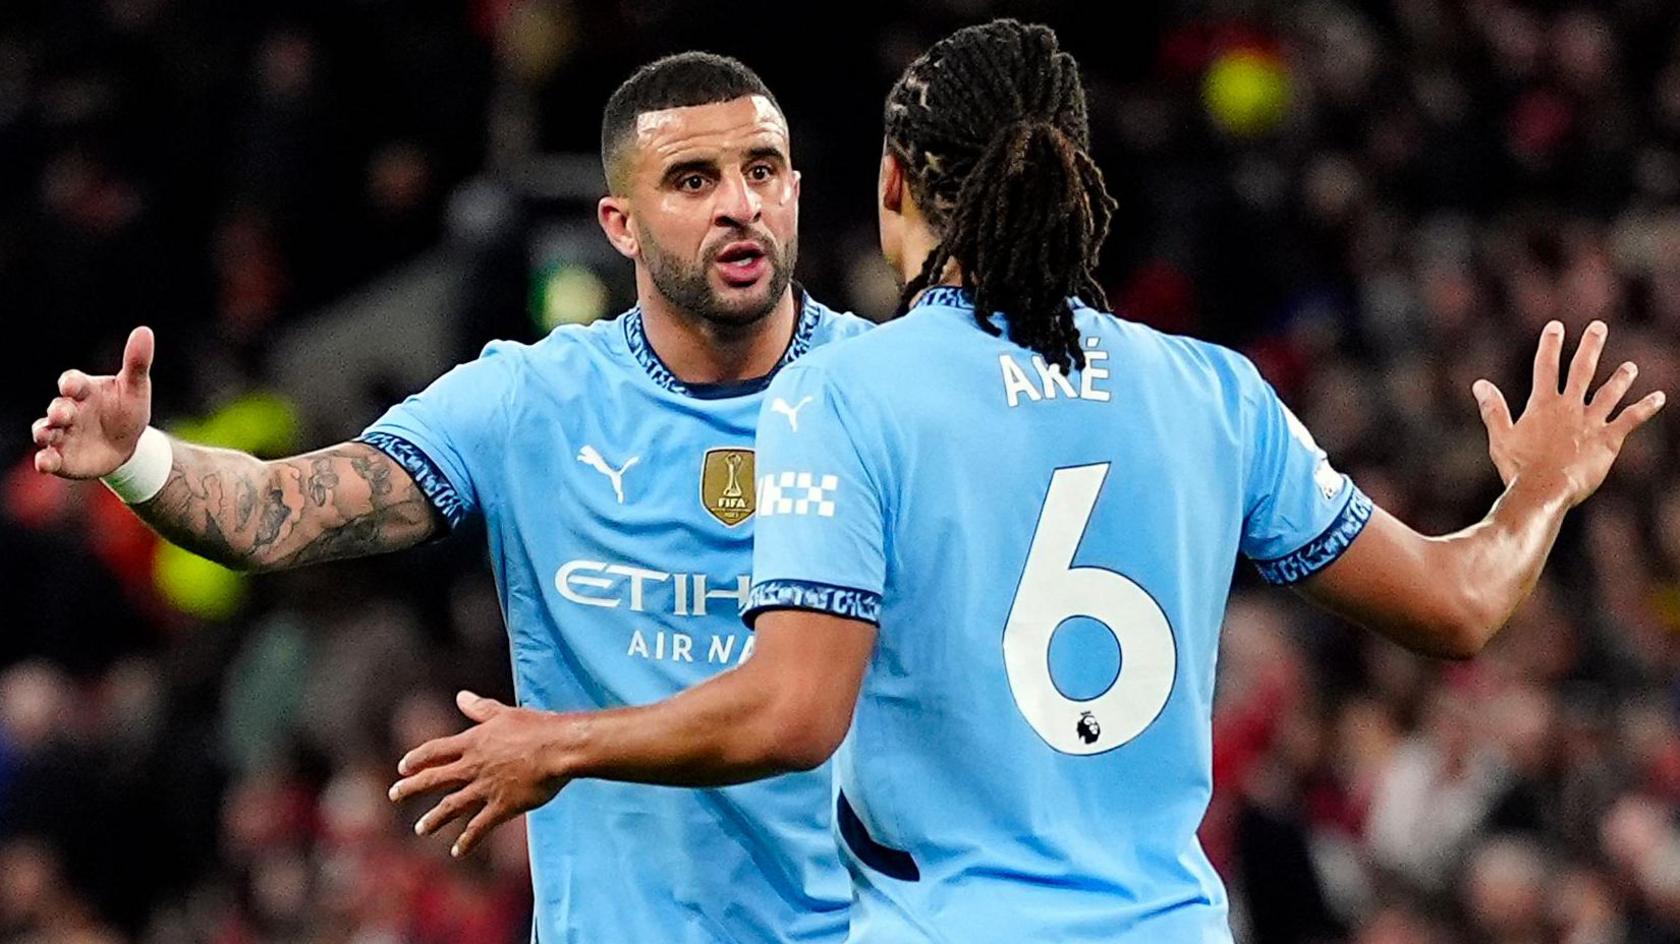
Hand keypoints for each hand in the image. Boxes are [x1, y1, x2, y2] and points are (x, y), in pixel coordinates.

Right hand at [32, 326, 154, 478]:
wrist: (128, 445)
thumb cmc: (128, 410)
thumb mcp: (136, 388)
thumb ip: (137, 362)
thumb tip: (145, 330)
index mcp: (84, 390)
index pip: (72, 382)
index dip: (70, 383)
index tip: (72, 386)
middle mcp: (68, 410)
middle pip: (57, 407)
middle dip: (58, 410)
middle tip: (64, 414)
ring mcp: (62, 434)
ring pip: (45, 431)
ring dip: (44, 433)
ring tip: (46, 436)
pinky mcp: (61, 457)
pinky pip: (48, 458)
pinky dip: (45, 461)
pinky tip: (45, 464)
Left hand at [389, 690, 569, 857]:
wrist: (559, 749)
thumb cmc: (536, 727)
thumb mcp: (505, 713)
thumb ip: (480, 709)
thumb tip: (461, 696)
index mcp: (472, 742)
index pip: (435, 751)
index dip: (417, 759)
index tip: (402, 766)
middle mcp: (472, 766)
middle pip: (433, 778)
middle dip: (411, 788)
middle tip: (394, 794)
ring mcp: (485, 788)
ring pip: (450, 806)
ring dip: (433, 819)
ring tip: (421, 829)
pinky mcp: (501, 807)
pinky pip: (478, 827)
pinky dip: (467, 840)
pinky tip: (458, 851)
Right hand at [1473, 320, 1665, 506]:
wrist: (1544, 490)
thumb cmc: (1518, 467)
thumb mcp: (1500, 437)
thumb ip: (1493, 409)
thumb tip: (1480, 384)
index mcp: (1543, 404)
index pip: (1546, 367)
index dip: (1550, 345)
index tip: (1556, 327)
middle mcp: (1570, 407)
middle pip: (1582, 370)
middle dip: (1590, 346)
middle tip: (1598, 327)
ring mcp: (1591, 422)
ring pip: (1610, 393)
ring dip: (1620, 378)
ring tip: (1630, 367)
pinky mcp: (1609, 440)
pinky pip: (1631, 419)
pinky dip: (1645, 407)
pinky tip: (1658, 398)